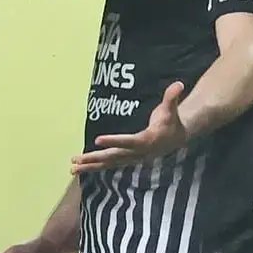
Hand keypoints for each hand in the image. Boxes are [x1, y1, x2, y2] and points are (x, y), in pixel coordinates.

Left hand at [70, 81, 188, 172]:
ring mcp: (131, 158)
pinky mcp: (127, 159)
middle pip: (113, 156)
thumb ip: (172, 97)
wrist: (176, 139)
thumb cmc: (171, 121)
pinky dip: (95, 166)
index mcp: (146, 141)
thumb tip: (179, 84)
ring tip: (72, 168)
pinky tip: (81, 167)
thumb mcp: (171, 109)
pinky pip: (109, 164)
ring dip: (90, 165)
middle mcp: (137, 153)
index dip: (114, 141)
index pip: (128, 142)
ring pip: (108, 163)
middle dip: (95, 158)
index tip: (97, 140)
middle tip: (77, 159)